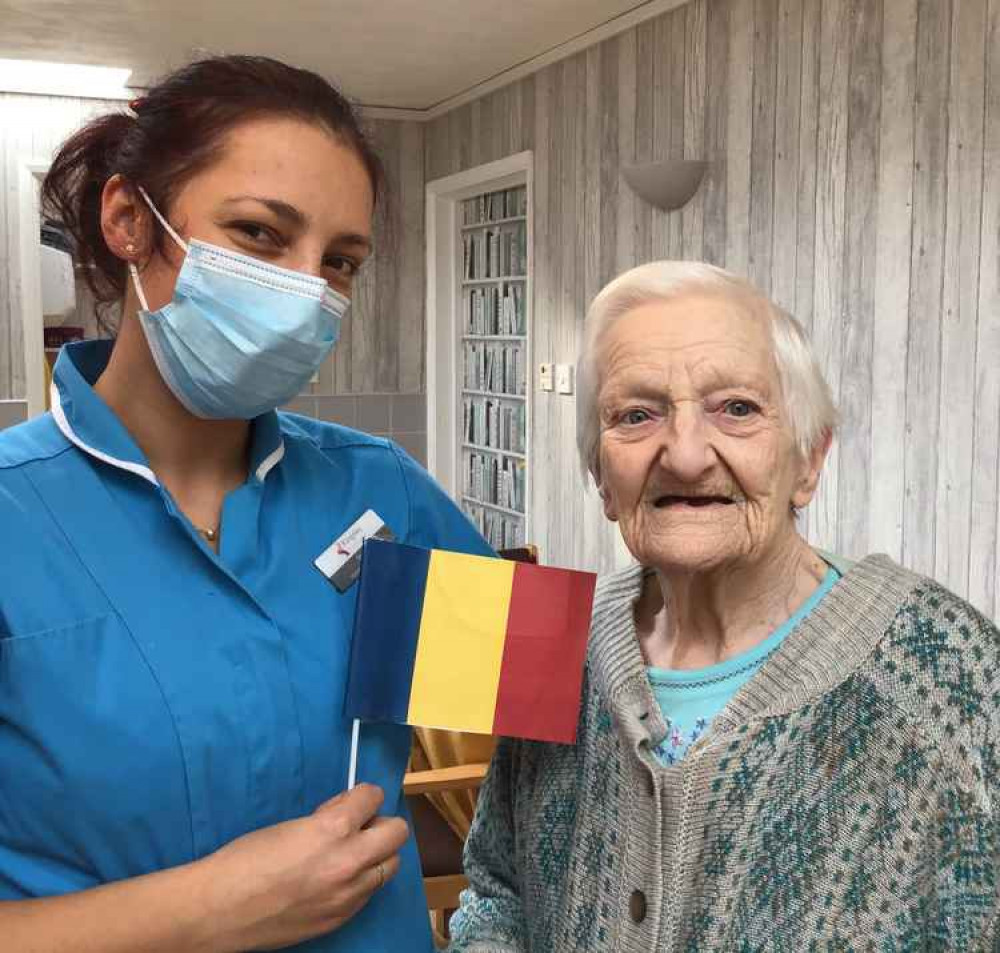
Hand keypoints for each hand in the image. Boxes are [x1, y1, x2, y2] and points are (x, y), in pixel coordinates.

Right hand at [203, 783, 408, 951]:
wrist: (218, 909)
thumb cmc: (246, 858)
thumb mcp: (292, 824)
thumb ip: (329, 818)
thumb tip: (349, 811)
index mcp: (334, 829)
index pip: (374, 797)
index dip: (364, 795)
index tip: (355, 800)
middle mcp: (350, 862)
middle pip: (398, 833)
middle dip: (380, 825)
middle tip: (359, 828)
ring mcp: (347, 896)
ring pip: (389, 866)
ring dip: (375, 856)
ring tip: (349, 855)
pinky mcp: (339, 920)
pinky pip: (367, 894)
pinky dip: (360, 882)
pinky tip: (335, 881)